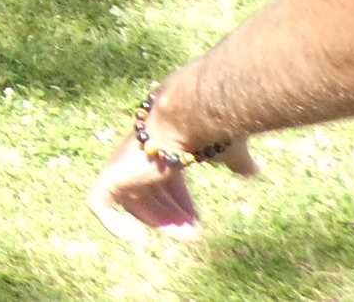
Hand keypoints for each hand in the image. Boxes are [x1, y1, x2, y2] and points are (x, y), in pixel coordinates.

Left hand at [89, 129, 259, 246]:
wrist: (188, 114)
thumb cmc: (209, 129)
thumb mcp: (226, 151)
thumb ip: (237, 162)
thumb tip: (253, 171)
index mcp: (161, 146)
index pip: (165, 179)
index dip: (180, 202)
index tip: (198, 222)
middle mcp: (139, 153)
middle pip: (150, 191)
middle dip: (171, 215)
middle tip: (193, 235)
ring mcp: (123, 164)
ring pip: (133, 202)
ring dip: (158, 222)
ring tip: (186, 237)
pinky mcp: (112, 176)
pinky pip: (100, 205)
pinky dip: (113, 224)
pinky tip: (136, 239)